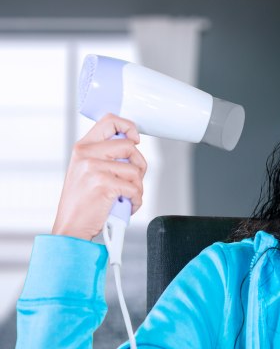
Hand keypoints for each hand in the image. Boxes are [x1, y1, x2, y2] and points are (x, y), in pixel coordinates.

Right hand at [52, 114, 146, 240]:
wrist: (71, 227)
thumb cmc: (82, 203)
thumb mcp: (86, 171)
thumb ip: (104, 155)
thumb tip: (131, 145)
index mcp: (83, 148)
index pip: (109, 121)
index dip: (128, 126)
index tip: (135, 139)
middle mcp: (86, 154)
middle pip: (129, 146)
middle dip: (139, 165)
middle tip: (133, 179)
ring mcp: (94, 169)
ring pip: (135, 170)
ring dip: (138, 187)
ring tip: (126, 196)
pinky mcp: (104, 184)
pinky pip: (135, 188)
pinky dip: (136, 200)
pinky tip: (126, 205)